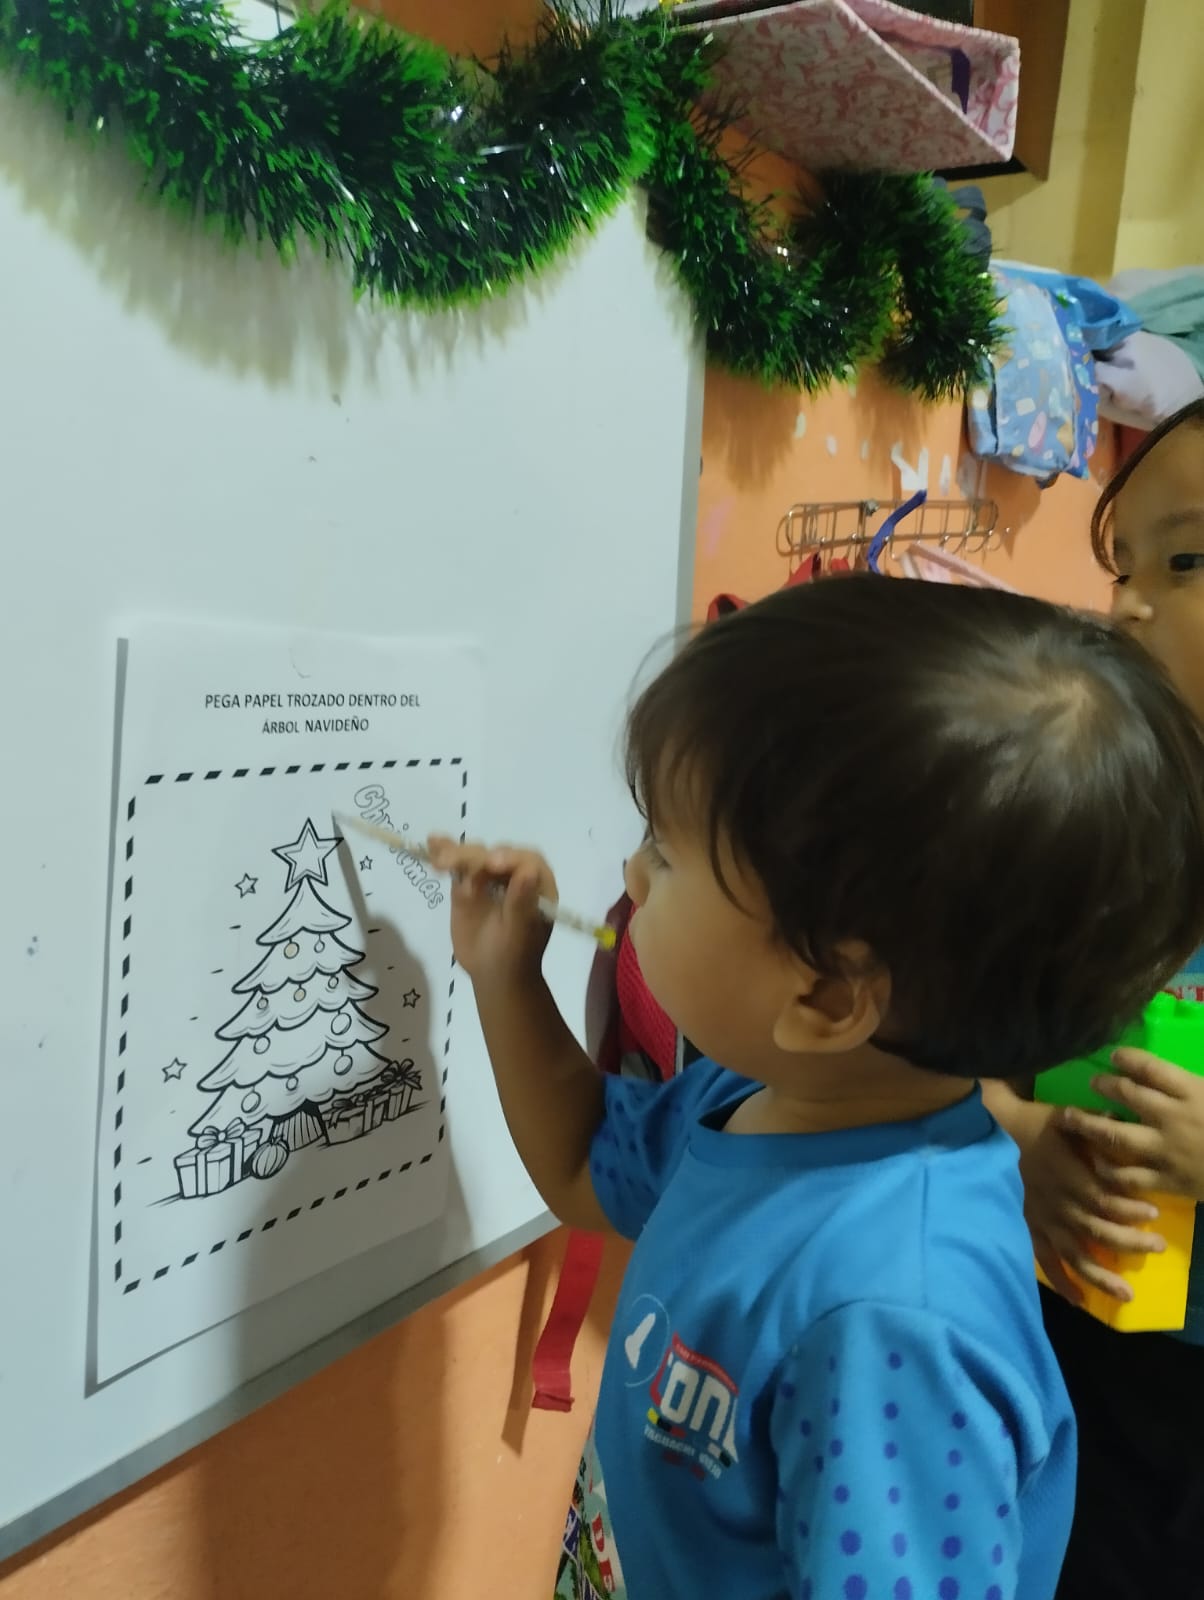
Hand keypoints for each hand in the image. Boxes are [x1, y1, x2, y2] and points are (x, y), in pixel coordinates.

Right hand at [427, 836, 554, 987]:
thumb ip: (521, 902)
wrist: (494, 974)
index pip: (526, 860)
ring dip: (455, 854)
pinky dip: (444, 853)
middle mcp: (514, 874)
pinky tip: (432, 843)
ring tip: (440, 862)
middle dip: (474, 856)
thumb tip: (529, 871)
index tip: (492, 864)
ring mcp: (489, 877)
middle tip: (450, 863)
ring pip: (474, 856)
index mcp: (538, 884)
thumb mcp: (520, 932)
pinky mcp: (466, 883)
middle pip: (495, 854)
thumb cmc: (514, 955)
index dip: (510, 858)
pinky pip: (457, 865)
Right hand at [1007, 1098, 1164, 1304]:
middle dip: (1128, 1242)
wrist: (989, 1134)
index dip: (1127, 1210)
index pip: (1101, 1199)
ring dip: (1100, 1275)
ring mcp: (1040, 1221)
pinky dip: (1060, 1281)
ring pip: (1072, 1254)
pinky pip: (1044, 1260)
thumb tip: (1124, 1128)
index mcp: (1065, 1175)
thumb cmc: (1031, 1124)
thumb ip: (1093, 1127)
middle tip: (1156, 1247)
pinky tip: (1079, 1299)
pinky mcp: (1028, 1229)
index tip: (1153, 1214)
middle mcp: (1055, 1204)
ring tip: (1126, 1294)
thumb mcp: (1064, 1118)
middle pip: (1094, 1230)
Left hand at [1055, 1049, 1203, 1204]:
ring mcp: (1166, 1149)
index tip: (1114, 1055)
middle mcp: (1173, 1117)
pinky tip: (1096, 1162)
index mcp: (1192, 1091)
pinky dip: (1109, 1170)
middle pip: (1127, 1095)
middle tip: (1092, 1082)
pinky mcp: (1167, 1180)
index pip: (1150, 1067)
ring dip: (1089, 1124)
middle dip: (1105, 1085)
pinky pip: (1128, 1176)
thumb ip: (1193, 1084)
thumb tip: (1171, 1076)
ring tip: (1069, 1118)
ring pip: (1116, 1135)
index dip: (1127, 1058)